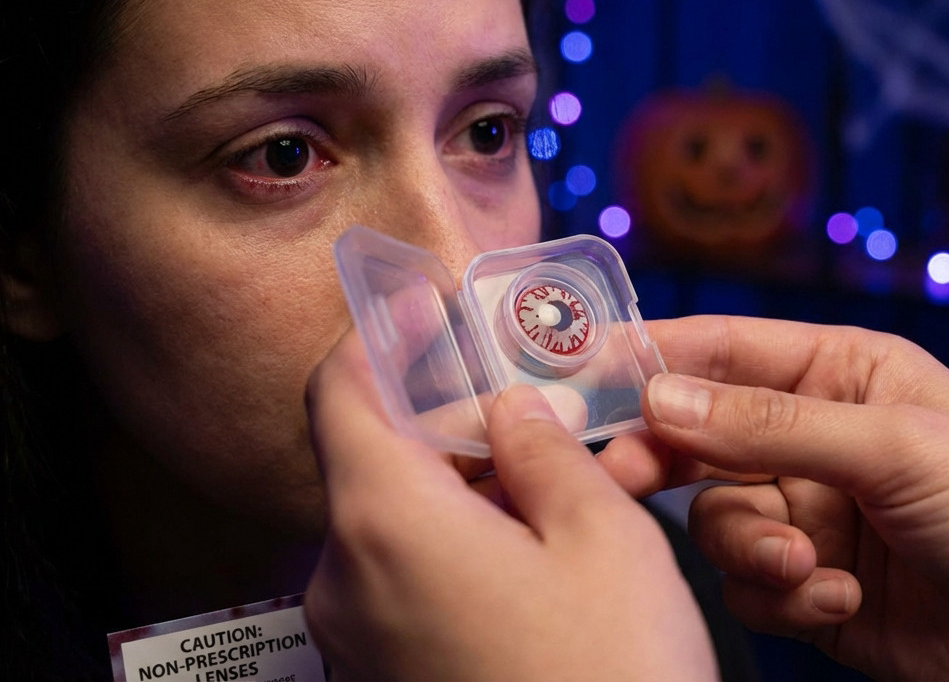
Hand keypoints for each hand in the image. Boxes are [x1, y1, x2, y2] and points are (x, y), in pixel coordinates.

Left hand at [303, 331, 716, 681]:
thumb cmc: (609, 678)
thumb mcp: (601, 535)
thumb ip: (543, 449)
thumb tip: (510, 408)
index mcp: (384, 522)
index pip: (339, 392)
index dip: (378, 335)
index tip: (421, 304)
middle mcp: (346, 579)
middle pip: (374, 456)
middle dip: (453, 417)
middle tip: (539, 407)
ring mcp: (357, 638)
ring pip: (396, 521)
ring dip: (465, 484)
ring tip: (561, 484)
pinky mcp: (384, 676)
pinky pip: (404, 579)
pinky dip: (457, 544)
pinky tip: (536, 552)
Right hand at [606, 315, 948, 681]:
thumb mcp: (897, 448)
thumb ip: (771, 423)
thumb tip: (661, 393)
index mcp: (842, 373)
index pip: (723, 349)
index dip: (650, 356)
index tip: (578, 375)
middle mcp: (815, 438)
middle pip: (698, 437)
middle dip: (669, 462)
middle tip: (628, 482)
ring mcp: (812, 514)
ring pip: (717, 519)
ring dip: (752, 547)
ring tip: (807, 565)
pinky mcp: (812, 585)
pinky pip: (750, 585)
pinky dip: (782, 596)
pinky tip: (842, 602)